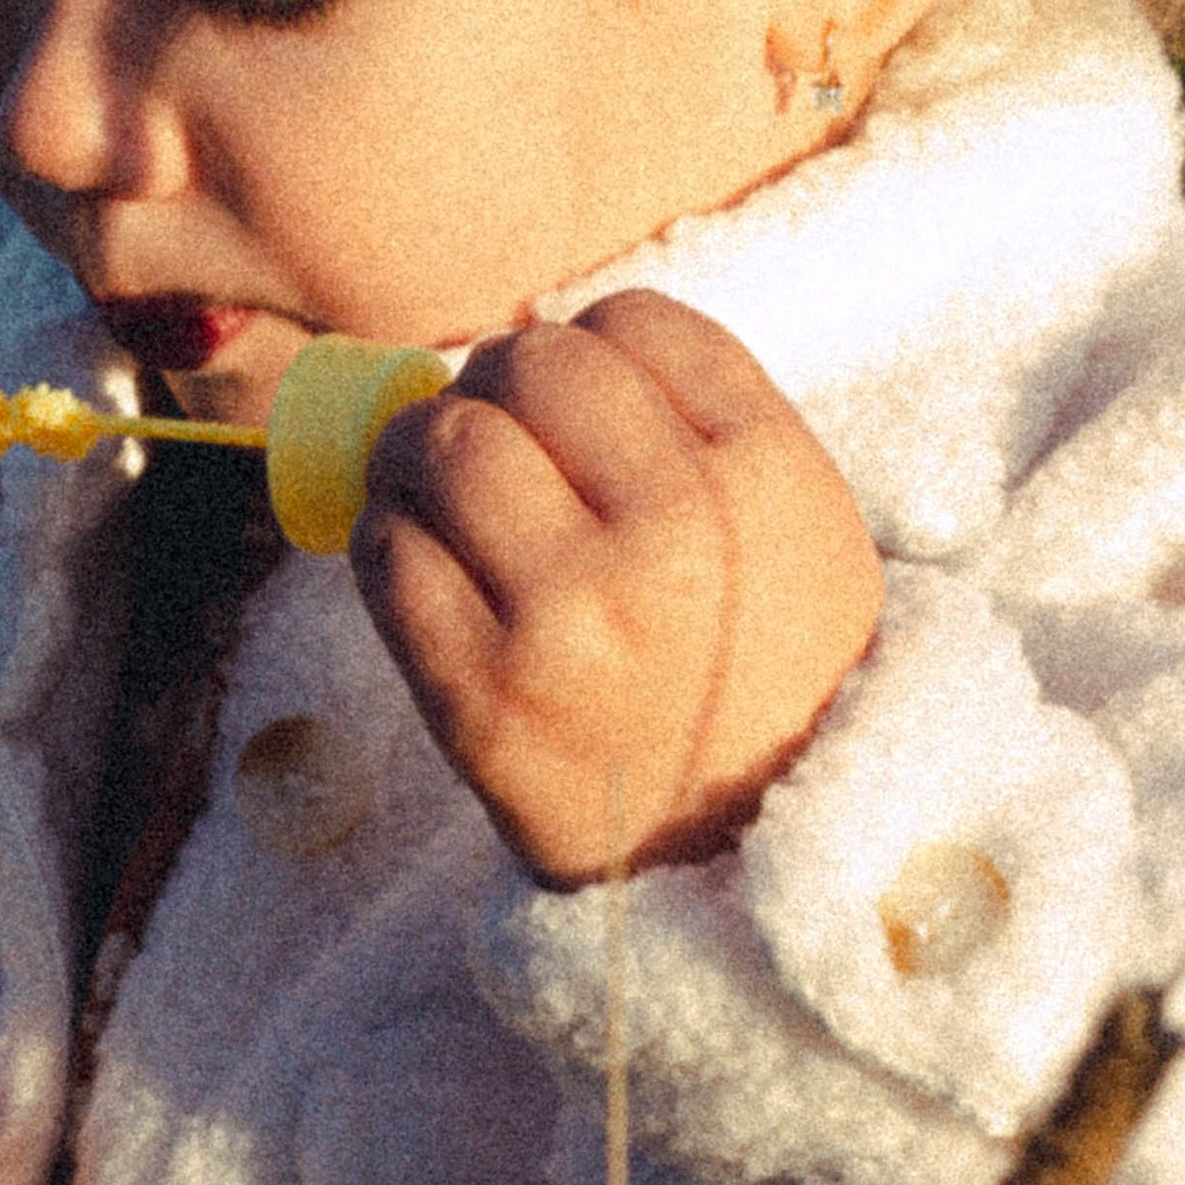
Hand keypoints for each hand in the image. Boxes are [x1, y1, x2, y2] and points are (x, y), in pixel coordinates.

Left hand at [350, 291, 882, 883]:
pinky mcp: (483, 696)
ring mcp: (573, 616)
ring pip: (440, 443)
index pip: (632, 322)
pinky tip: (422, 561)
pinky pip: (386, 554)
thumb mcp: (798, 527)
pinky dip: (386, 539)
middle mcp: (676, 535)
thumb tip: (531, 338)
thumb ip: (698, 419)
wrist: (752, 861)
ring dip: (417, 451)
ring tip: (437, 488)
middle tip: (492, 433)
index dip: (589, 347)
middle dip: (493, 387)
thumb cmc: (764, 671)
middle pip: (526, 365)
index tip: (578, 403)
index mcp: (767, 477)